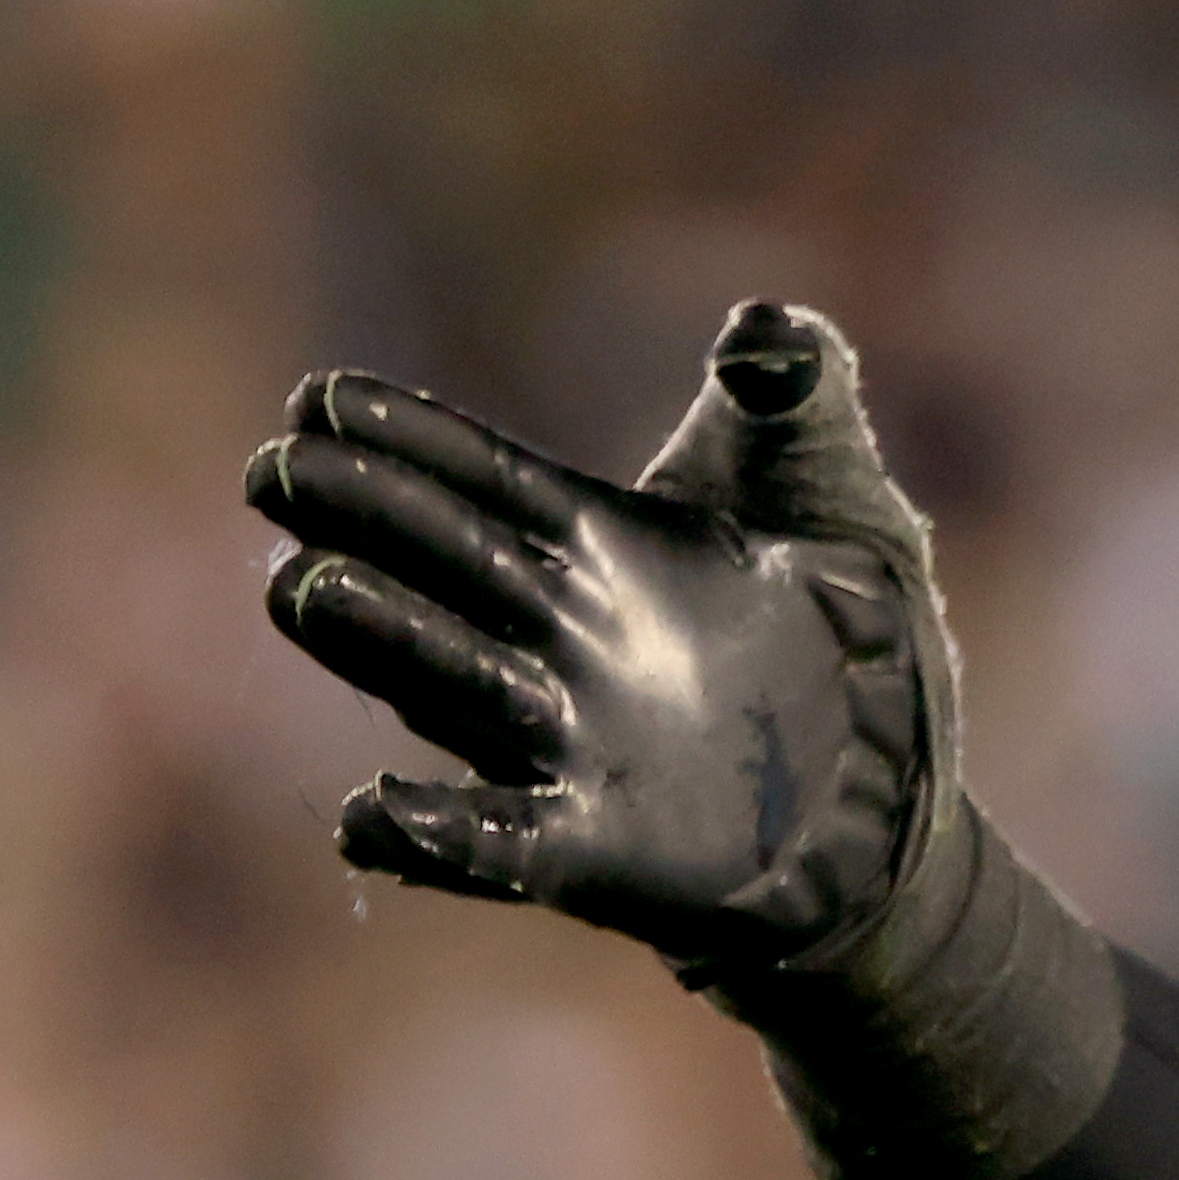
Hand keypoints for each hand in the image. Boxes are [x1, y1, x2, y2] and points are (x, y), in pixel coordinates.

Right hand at [246, 300, 954, 978]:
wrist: (901, 789)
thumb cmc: (853, 622)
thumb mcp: (830, 487)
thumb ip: (798, 389)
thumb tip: (772, 329)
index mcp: (594, 539)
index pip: (479, 475)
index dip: (404, 436)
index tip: (321, 399)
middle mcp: (557, 635)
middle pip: (438, 564)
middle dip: (356, 517)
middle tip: (277, 474)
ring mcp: (569, 742)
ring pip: (446, 684)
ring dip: (375, 639)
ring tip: (305, 591)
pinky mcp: (601, 850)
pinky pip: (497, 844)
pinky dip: (433, 837)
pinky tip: (367, 819)